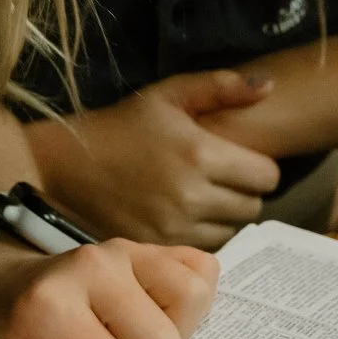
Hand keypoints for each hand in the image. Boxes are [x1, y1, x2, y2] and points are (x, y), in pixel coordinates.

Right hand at [29, 71, 282, 249]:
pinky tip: (182, 218)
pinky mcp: (158, 248)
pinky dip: (199, 237)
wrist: (66, 166)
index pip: (267, 176)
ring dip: (223, 219)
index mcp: (200, 154)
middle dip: (243, 193)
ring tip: (201, 200)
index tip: (240, 162)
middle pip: (251, 207)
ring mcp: (174, 227)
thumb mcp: (168, 95)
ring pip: (230, 233)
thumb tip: (270, 87)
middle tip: (220, 181)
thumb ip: (222, 87)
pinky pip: (201, 251)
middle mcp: (192, 196)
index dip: (259, 168)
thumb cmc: (121, 126)